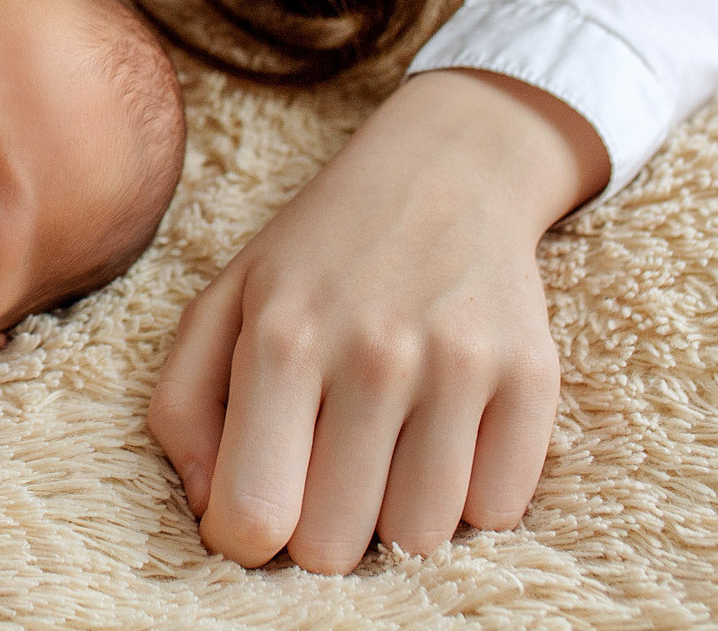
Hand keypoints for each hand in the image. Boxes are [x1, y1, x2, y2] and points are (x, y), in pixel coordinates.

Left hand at [147, 69, 609, 573]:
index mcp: (280, 338)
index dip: (242, 540)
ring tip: (382, 447)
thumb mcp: (222, 305)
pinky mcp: (532, 377)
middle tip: (322, 472)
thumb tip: (209, 510)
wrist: (444, 171)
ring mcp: (459, 365)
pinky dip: (467, 496)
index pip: (252, 515)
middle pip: (333, 546)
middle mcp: (371, 352)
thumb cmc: (314, 258)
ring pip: (418, 539)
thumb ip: (184, 411)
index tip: (253, 513)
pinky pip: (497, 512)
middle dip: (318, 528)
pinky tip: (442, 436)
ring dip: (393, 514)